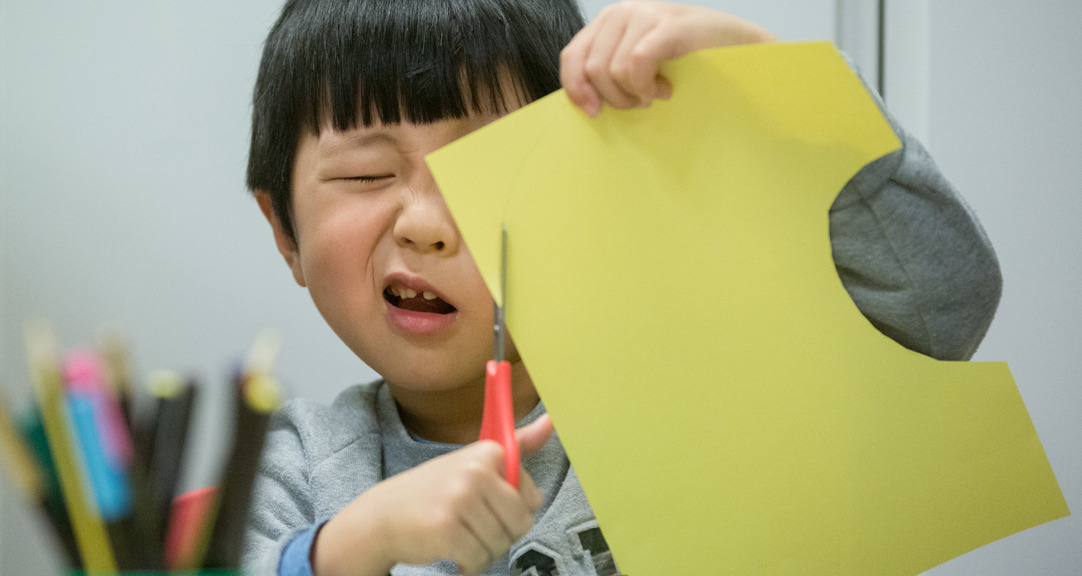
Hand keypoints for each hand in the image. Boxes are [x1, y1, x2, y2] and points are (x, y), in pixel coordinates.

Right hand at [312, 415, 554, 575]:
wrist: (381, 517)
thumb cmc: (435, 491)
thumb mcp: (474, 461)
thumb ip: (518, 445)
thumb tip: (551, 421)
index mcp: (488, 452)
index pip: (531, 497)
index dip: (511, 509)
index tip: (487, 504)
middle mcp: (475, 471)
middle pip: (520, 523)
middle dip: (501, 534)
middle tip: (474, 526)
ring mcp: (459, 499)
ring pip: (501, 543)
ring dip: (483, 550)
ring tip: (461, 536)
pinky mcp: (446, 529)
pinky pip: (479, 558)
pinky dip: (469, 564)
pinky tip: (453, 552)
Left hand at [560, 1, 778, 115]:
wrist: (739, 47)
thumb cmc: (688, 59)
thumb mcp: (639, 62)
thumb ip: (610, 69)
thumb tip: (583, 100)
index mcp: (609, 20)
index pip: (572, 56)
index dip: (576, 89)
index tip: (594, 113)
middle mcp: (622, 11)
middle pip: (591, 69)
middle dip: (614, 98)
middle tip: (640, 102)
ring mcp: (645, 14)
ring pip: (612, 71)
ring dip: (634, 94)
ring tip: (656, 93)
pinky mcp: (668, 26)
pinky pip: (636, 64)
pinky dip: (646, 86)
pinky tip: (664, 89)